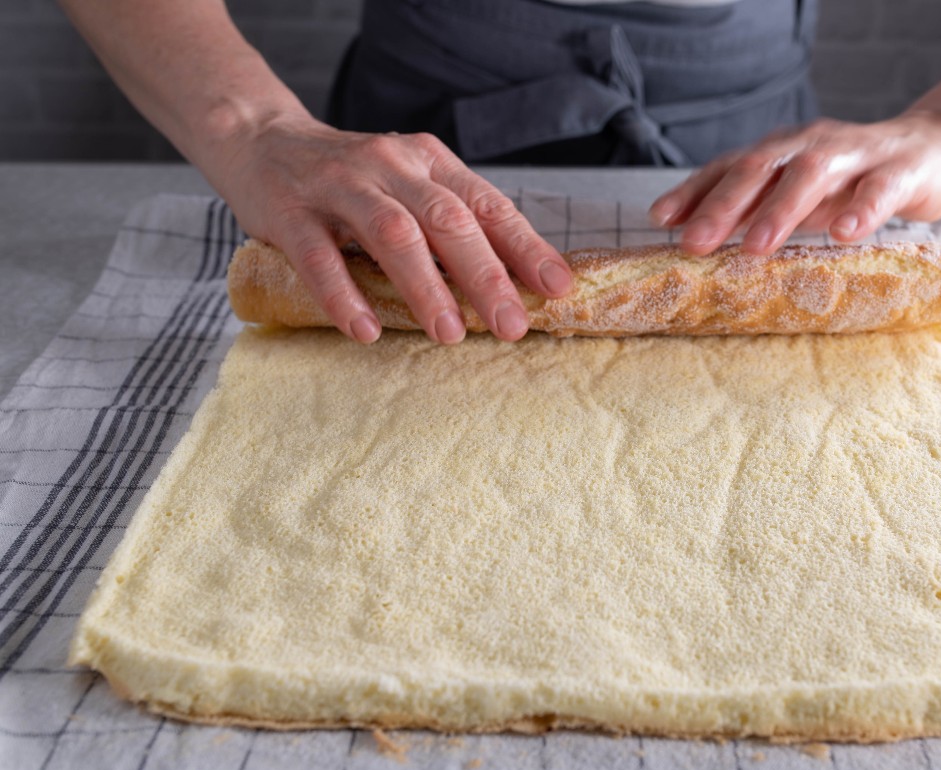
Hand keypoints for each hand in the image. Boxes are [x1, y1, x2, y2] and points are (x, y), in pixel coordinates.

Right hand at [215, 113, 572, 343]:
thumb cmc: (352, 180)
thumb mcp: (409, 186)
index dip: (525, 247)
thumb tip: (514, 285)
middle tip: (511, 325)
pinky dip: (344, 296)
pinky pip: (319, 256)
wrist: (260, 140)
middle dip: (485, 275)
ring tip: (449, 333)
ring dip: (425, 287)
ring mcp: (339, 185)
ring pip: (392, 234)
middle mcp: (390, 165)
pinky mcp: (289, 211)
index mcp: (430, 161)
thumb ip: (452, 224)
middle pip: (448, 220)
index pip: (487, 205)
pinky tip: (365, 331)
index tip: (556, 288)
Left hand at [649, 112, 940, 254]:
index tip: (662, 220)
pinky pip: (879, 188)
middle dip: (723, 205)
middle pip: (760, 168)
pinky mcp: (902, 170)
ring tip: (755, 246)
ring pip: (812, 173)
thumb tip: (698, 239)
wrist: (935, 149)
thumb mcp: (799, 195)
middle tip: (694, 242)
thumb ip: (756, 210)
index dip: (694, 191)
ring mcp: (857, 154)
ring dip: (779, 209)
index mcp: (782, 151)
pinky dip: (859, 210)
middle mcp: (811, 145)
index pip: (729, 166)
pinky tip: (842, 233)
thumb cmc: (854, 179)